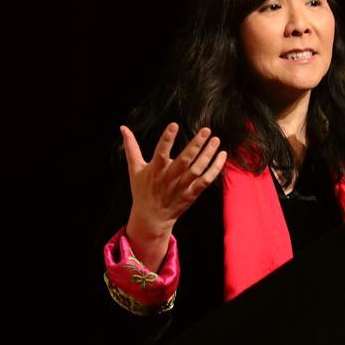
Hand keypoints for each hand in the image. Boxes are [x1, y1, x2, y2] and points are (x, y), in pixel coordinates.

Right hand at [119, 122, 226, 269]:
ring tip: (215, 139)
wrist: (151, 219)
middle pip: (184, 161)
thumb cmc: (142, 190)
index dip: (167, 139)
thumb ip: (131, 148)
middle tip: (206, 130)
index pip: (161, 152)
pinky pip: (206, 181)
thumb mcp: (135, 169)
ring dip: (208, 154)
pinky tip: (221, 155)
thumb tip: (123, 128)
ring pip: (197, 170)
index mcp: (155, 171)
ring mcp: (182, 187)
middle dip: (195, 145)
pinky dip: (215, 169)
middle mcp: (169, 179)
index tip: (174, 124)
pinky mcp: (192, 194)